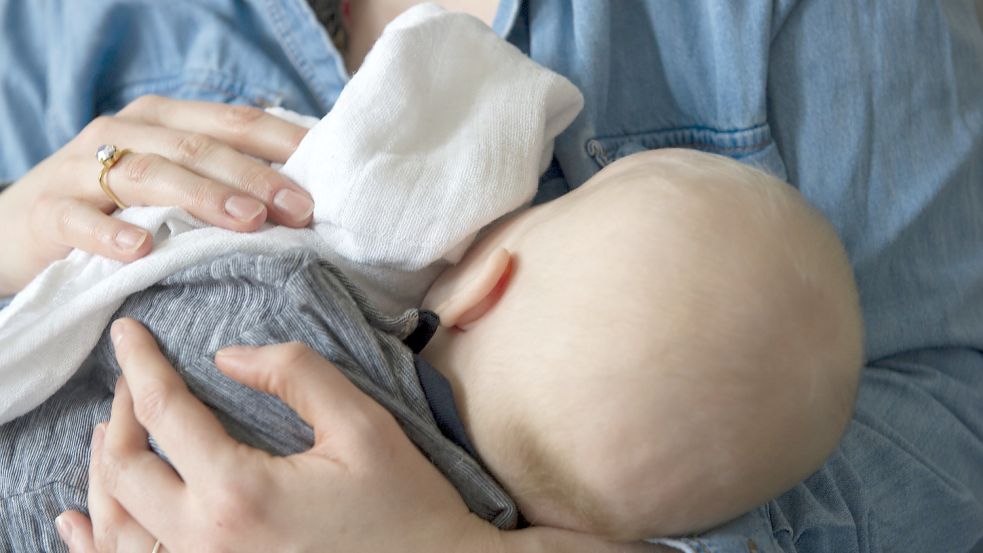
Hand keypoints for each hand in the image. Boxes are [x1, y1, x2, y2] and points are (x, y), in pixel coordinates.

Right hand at [0, 96, 313, 294]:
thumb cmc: (115, 207)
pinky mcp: (48, 210)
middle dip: (256, 177)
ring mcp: (82, 169)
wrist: (21, 230)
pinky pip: (79, 219)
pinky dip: (111, 232)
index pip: (233, 122)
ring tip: (247, 222)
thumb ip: (222, 180)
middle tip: (299, 210)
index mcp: (164, 120)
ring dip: (202, 197)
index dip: (281, 147)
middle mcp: (125, 132)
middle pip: (200, 147)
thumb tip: (302, 197)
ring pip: (148, 174)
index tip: (325, 181)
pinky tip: (142, 249)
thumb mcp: (170, 183)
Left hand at [56, 318, 500, 552]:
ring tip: (110, 433)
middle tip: (135, 379)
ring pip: (118, 528)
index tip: (127, 333)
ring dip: (105, 473)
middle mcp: (206, 542)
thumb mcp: (363, 425)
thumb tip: (231, 357)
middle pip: (125, 473)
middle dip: (120, 416)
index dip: (142, 365)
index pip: (166, 414)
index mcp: (239, 493)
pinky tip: (82, 523)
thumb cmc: (404, 505)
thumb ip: (297, 375)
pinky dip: (102, 540)